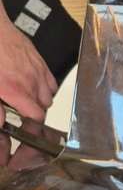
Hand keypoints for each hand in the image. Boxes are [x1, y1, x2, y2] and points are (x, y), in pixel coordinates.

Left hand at [0, 11, 57, 125]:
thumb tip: (1, 122)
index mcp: (15, 90)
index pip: (37, 116)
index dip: (32, 125)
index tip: (27, 127)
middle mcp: (31, 82)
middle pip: (44, 108)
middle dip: (34, 112)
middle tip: (21, 112)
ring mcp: (38, 72)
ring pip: (49, 96)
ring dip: (40, 100)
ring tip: (27, 98)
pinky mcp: (41, 63)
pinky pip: (51, 82)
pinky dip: (46, 87)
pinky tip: (33, 85)